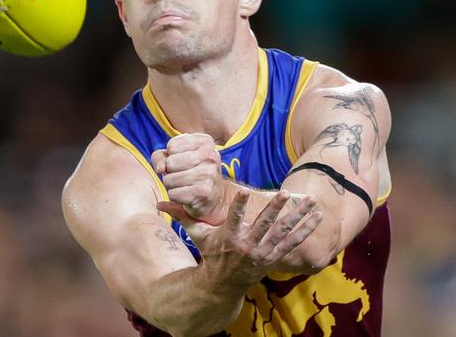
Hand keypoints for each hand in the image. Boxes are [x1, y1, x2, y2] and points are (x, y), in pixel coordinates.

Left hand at [151, 133, 228, 224]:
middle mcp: (210, 155)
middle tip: (183, 175)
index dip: (171, 156)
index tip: (183, 161)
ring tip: (185, 185)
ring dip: (171, 186)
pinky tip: (187, 195)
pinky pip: (173, 194)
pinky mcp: (204, 191)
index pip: (172, 146)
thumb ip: (160, 157)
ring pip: (169, 180)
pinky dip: (175, 197)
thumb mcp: (176, 157)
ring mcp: (209, 173)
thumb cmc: (192, 173)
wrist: (216, 197)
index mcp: (206, 142)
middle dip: (169, 172)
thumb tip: (160, 169)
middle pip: (170, 163)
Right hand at [158, 188, 321, 286]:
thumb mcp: (197, 235)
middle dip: (275, 210)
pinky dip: (306, 230)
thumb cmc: (210, 254)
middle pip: (263, 226)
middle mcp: (247, 246)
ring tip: (312, 202)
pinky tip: (317, 217)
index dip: (240, 206)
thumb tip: (160, 204)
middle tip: (285, 193)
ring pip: (283, 233)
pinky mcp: (274, 257)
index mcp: (228, 239)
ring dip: (299, 218)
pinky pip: (293, 243)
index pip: (234, 220)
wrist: (223, 285)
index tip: (246, 191)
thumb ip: (183, 216)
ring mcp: (263, 253)